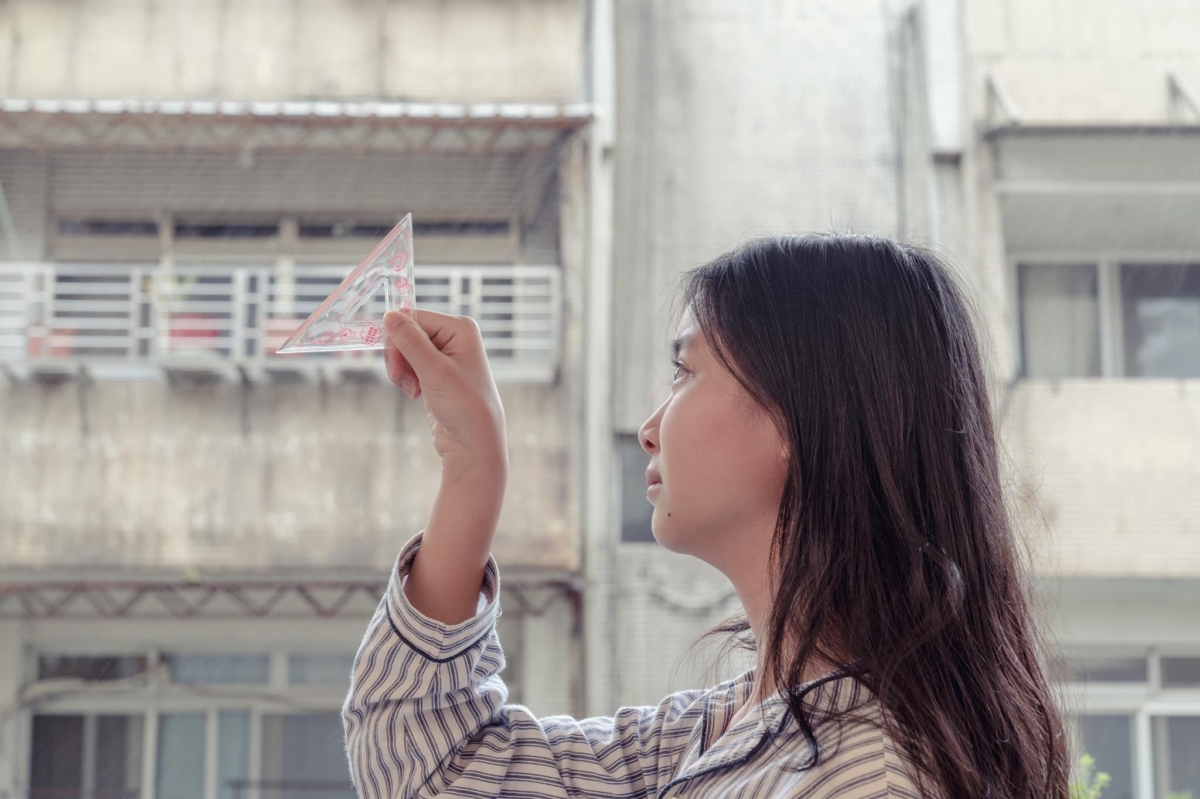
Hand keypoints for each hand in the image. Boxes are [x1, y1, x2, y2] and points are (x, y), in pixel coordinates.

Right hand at [383, 309, 506, 466]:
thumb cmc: (463, 405)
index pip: (412, 317)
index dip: (397, 340)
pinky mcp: (437, 370)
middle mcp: (454, 335)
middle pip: (407, 333)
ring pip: (405, 350)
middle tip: (401, 380)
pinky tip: (416, 393)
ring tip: (413, 390)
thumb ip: (410, 341)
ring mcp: (445, 353)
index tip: (396, 368)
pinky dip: (407, 378)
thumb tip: (389, 315)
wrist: (474, 441)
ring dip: (402, 371)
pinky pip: (410, 364)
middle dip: (399, 358)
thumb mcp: (434, 371)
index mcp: (459, 327)